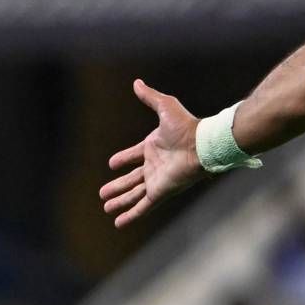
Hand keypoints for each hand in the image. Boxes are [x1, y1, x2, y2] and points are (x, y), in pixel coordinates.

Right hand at [99, 80, 204, 227]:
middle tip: (102, 193)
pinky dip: (130, 215)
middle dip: (117, 186)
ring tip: (106, 207)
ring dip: (120, 201)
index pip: (134, 155)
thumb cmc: (186, 126)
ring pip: (133, 194)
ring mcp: (157, 180)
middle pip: (131, 179)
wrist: (201, 145)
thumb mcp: (165, 106)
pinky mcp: (159, 192)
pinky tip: (118, 223)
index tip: (111, 164)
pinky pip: (142, 206)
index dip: (123, 159)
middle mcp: (155, 165)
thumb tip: (137, 82)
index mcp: (154, 147)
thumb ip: (150, 96)